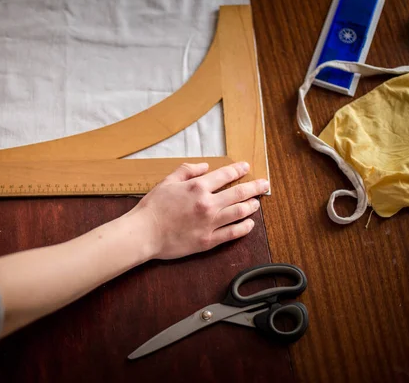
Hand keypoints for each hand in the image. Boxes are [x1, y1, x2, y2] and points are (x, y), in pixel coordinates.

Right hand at [129, 162, 268, 259]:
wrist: (144, 233)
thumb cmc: (153, 207)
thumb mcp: (167, 181)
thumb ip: (187, 171)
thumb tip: (205, 166)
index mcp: (198, 187)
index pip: (225, 175)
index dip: (238, 170)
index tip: (246, 167)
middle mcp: (208, 204)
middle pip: (239, 193)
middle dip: (255, 187)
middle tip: (264, 184)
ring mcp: (210, 223)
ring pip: (240, 213)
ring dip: (251, 206)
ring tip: (257, 203)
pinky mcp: (208, 241)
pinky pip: (232, 233)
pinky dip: (244, 227)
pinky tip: (249, 223)